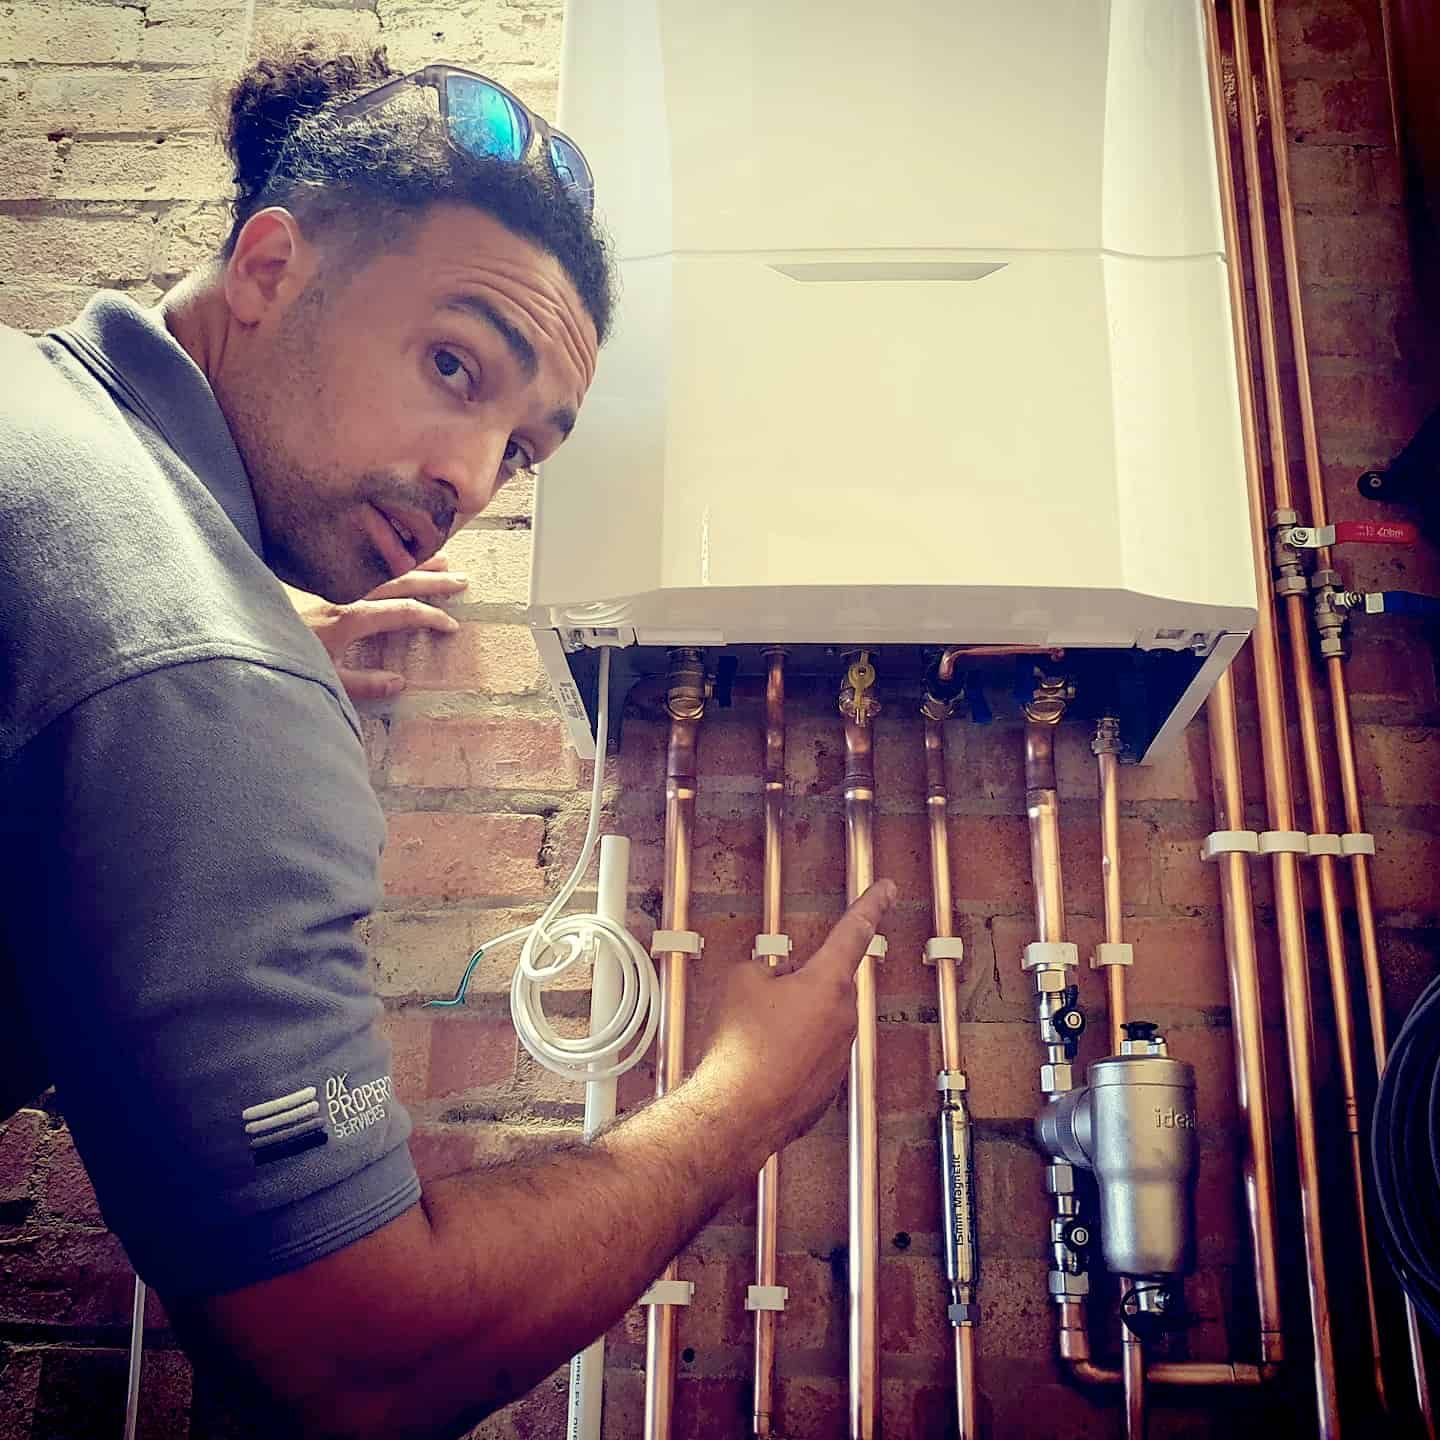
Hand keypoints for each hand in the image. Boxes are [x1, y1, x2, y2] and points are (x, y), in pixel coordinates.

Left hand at [289, 553, 467, 699]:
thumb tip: (400, 682)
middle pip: (398, 580)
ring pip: (382, 567)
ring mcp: (332, 585)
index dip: (430, 617)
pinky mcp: (319, 583)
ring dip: (413, 563)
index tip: (451, 625)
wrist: (241, 639)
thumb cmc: (282, 661)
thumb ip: (363, 683)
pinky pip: (362, 564)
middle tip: (462, 580)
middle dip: (432, 581)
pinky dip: (385, 558)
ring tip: (441, 556)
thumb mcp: (326, 680)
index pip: (402, 612)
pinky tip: (393, 556)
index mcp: (350, 617)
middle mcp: (344, 594)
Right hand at [694, 880, 897, 1152]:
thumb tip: (774, 979)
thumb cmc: (741, 1048)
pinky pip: (807, 1059)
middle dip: (796, 988)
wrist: (737, 1113)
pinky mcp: (827, 1089)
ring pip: (814, 1024)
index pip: (854, 931)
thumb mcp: (742, 981)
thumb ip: (766, 968)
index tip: (886, 888)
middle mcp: (844, 1018)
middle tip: (760, 1004)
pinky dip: (785, 1058)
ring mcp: (839, 1056)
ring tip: (752, 1041)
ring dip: (787, 1026)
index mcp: (829, 982)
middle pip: (825, 985)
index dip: (870, 904)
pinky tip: (759, 1066)